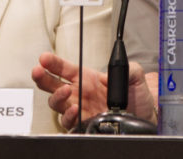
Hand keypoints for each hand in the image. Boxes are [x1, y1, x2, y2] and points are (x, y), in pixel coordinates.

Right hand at [31, 52, 157, 129]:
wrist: (144, 115)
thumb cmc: (136, 94)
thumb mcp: (135, 75)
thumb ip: (127, 68)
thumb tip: (111, 71)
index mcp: (86, 77)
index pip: (64, 68)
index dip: (53, 62)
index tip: (44, 58)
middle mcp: (79, 93)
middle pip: (52, 85)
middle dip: (42, 78)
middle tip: (38, 71)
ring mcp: (80, 109)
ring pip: (57, 104)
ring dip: (57, 97)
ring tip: (65, 91)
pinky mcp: (84, 124)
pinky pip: (68, 122)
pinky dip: (69, 116)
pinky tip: (75, 109)